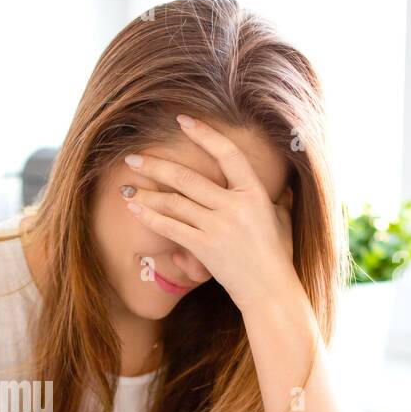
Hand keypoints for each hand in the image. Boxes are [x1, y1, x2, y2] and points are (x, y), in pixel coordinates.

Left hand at [120, 114, 296, 311]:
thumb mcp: (282, 219)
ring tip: (126, 186)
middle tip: (132, 157)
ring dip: (146, 193)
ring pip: (174, 202)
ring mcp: (218, 227)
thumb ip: (278, 198)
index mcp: (255, 192)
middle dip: (156, 165)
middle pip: (188, 177)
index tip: (182, 120)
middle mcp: (235, 206)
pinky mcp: (204, 248)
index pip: (228, 154)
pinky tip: (135, 209)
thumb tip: (284, 184)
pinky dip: (150, 217)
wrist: (270, 290)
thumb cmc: (277, 255)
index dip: (204, 134)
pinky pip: (171, 228)